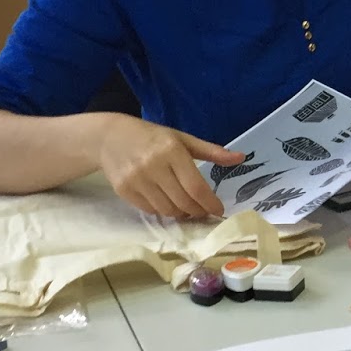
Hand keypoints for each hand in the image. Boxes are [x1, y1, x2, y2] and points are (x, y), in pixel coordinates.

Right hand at [94, 114, 240, 219]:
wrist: (109, 137)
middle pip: (183, 202)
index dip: (210, 203)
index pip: (196, 187)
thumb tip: (240, 158)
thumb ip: (211, 151)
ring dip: (182, 213)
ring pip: (167, 210)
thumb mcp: (182, 138)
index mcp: (171, 150)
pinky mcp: (124, 191)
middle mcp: (153, 166)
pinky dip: (163, 211)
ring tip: (187, 207)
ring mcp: (137, 180)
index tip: (219, 210)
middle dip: (198, 211)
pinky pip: (151, 210)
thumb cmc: (152, 137)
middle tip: (204, 211)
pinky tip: (168, 202)